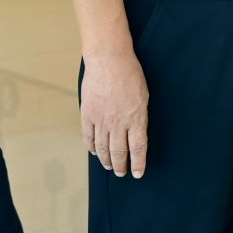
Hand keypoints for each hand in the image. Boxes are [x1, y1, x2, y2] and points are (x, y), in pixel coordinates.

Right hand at [82, 50, 149, 177]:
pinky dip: (91, 146)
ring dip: (106, 160)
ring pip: (103, 147)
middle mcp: (118, 123)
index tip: (138, 173)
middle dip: (121, 166)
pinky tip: (94, 152)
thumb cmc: (130, 73)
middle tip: (121, 173)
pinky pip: (88, 136)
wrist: (108, 59)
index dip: (138, 163)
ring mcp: (101, 119)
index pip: (138, 149)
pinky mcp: (88, 113)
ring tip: (109, 166)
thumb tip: (137, 131)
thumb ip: (140, 116)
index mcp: (136, 119)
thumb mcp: (144, 96)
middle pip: (119, 152)